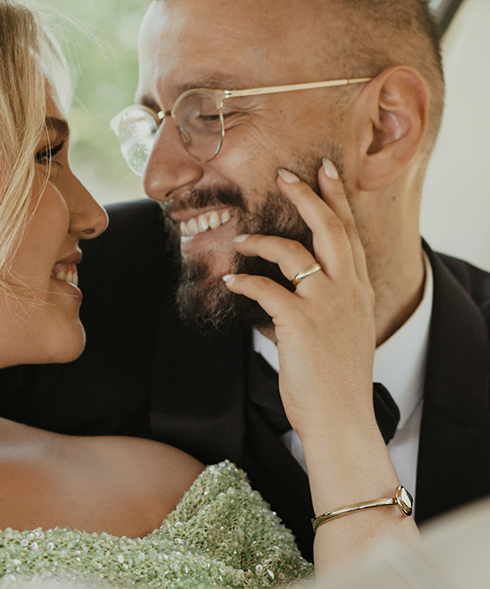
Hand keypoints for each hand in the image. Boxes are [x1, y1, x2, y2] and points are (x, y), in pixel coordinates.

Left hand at [224, 159, 376, 442]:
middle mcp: (347, 289)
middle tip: (285, 173)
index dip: (336, 199)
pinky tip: (230, 281)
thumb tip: (295, 288)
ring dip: (262, 240)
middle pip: (329, 228)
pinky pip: (266, 288)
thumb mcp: (343, 331)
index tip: (324, 171)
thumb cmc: (335, 378)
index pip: (348, 233)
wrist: (340, 417)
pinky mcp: (300, 322)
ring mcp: (326, 304)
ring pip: (294, 251)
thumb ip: (328, 303)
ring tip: (240, 238)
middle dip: (306, 195)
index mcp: (358, 289)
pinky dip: (244, 281)